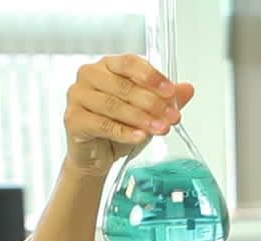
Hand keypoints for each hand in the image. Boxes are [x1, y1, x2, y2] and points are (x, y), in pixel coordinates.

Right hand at [63, 54, 196, 175]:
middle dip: (152, 103)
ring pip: (114, 105)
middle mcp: (89, 75)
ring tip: (161, 129)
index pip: (130, 63)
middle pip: (123, 86)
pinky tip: (141, 137)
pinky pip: (102, 124)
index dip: (152, 77)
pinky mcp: (72, 119)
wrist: (96, 156)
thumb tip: (187, 89)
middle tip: (172, 117)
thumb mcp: (147, 112)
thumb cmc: (118, 128)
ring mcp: (77, 96)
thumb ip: (166, 99)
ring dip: (141, 118)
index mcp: (107, 65)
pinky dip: (124, 132)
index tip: (171, 92)